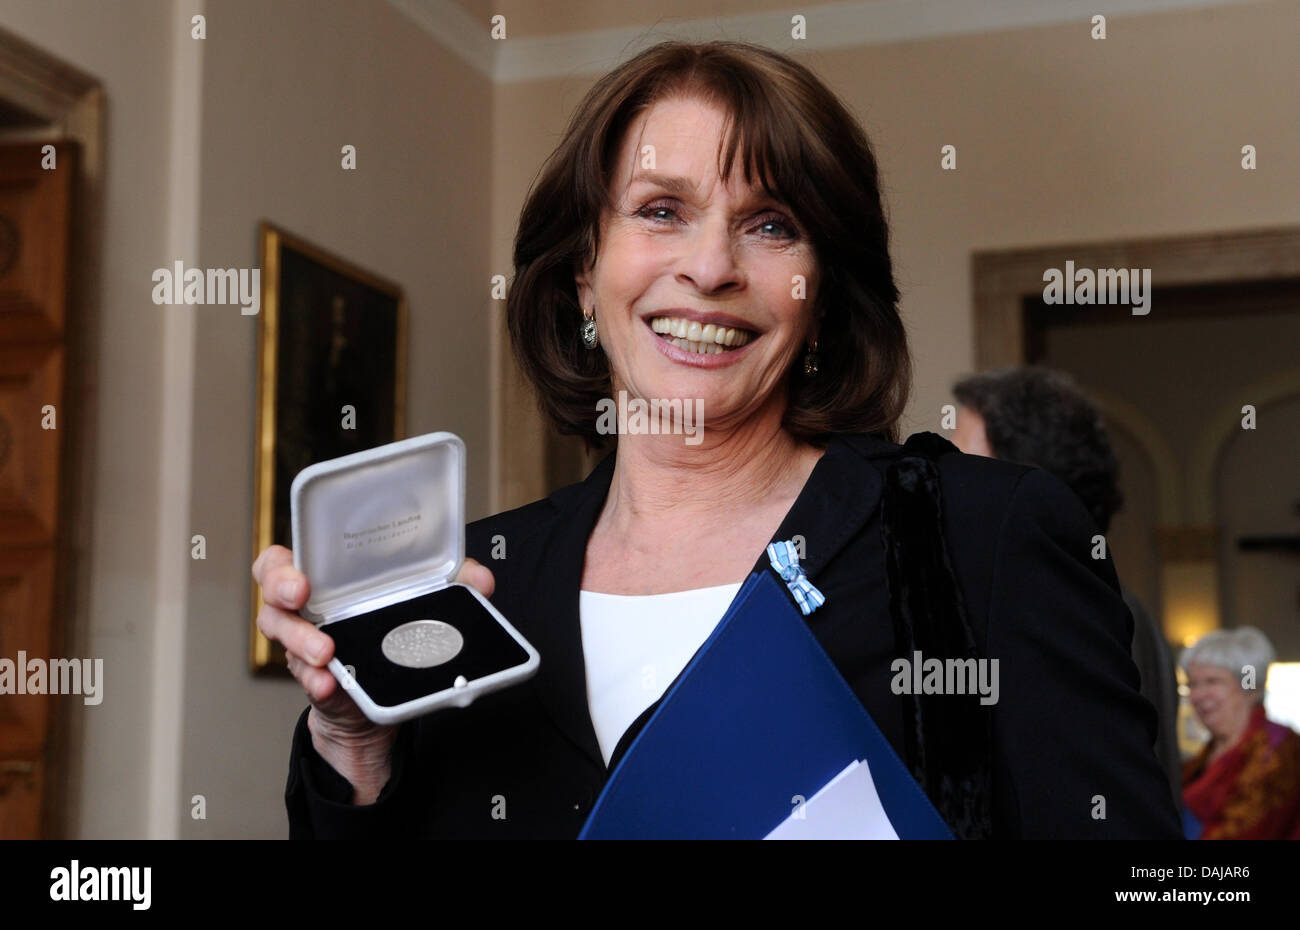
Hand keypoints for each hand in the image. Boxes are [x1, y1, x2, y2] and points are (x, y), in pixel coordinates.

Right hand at [252, 545, 495, 801]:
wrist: (383, 693)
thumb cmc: (392, 629)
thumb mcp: (418, 600)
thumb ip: (450, 582)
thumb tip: (481, 579)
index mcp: (325, 579)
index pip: (282, 559)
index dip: (281, 564)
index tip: (303, 572)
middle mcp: (306, 609)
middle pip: (270, 591)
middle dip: (281, 590)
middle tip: (302, 597)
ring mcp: (303, 644)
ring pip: (280, 633)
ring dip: (300, 640)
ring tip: (326, 651)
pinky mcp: (314, 677)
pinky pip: (305, 677)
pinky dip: (316, 680)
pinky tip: (329, 683)